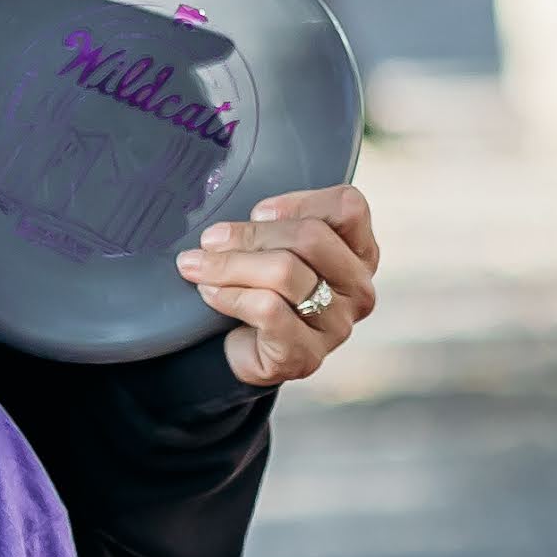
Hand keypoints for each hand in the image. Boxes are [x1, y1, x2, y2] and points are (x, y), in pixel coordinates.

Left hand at [178, 181, 377, 386]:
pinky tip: (210, 293)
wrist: (246, 350)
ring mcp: (337, 326)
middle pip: (311, 237)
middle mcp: (358, 289)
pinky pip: (267, 309)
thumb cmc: (261, 288)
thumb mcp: (273, 246)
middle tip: (210, 240)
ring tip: (197, 265)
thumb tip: (226, 230)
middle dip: (250, 234)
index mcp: (359, 253)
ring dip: (229, 265)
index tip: (258, 212)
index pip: (348, 207)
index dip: (298, 201)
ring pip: (284, 272)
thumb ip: (270, 225)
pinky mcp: (307, 355)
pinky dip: (230, 295)